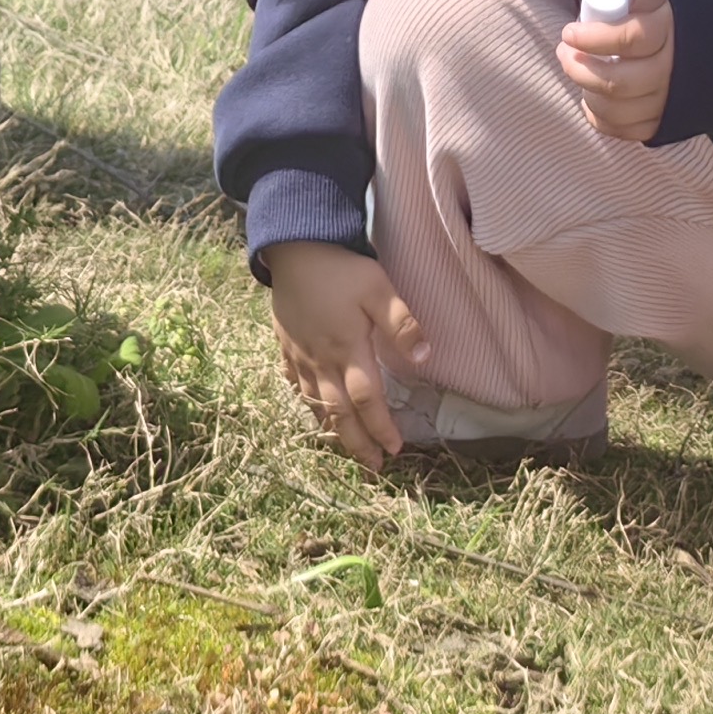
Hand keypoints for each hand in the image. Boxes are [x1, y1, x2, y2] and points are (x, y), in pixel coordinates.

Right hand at [264, 240, 430, 469]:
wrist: (293, 247)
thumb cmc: (340, 268)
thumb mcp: (378, 287)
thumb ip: (401, 323)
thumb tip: (426, 357)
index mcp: (348, 350)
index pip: (367, 400)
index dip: (381, 427)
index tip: (395, 448)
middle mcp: (322, 361)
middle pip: (339, 413)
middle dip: (357, 443)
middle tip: (373, 466)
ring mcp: (300, 355)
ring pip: (315, 404)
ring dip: (333, 430)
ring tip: (347, 447)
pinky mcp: (286, 346)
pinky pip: (295, 383)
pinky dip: (305, 402)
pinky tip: (312, 409)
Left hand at [558, 0, 674, 142]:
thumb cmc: (684, 23)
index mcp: (671, 34)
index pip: (627, 39)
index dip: (592, 37)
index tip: (569, 32)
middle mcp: (671, 74)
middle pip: (617, 82)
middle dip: (579, 69)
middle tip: (565, 52)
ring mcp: (668, 105)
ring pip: (616, 109)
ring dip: (587, 92)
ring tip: (578, 72)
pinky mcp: (664, 126)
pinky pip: (624, 130)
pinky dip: (600, 117)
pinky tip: (592, 98)